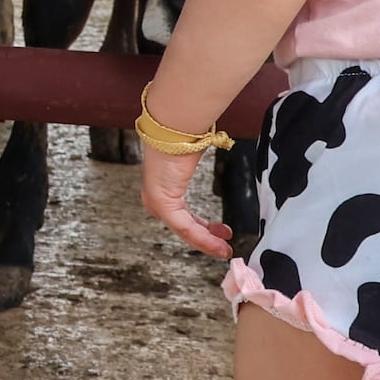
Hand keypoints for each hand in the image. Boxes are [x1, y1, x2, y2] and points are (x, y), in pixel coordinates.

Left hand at [139, 144, 232, 258]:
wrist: (172, 129)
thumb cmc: (181, 136)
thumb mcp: (191, 155)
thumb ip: (195, 163)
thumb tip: (209, 146)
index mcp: (162, 188)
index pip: (181, 216)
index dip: (202, 228)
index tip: (220, 232)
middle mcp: (156, 198)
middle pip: (183, 227)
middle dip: (206, 237)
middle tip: (223, 244)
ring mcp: (157, 203)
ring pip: (185, 231)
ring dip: (207, 243)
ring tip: (224, 250)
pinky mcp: (162, 205)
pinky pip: (185, 227)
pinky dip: (204, 238)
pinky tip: (219, 245)